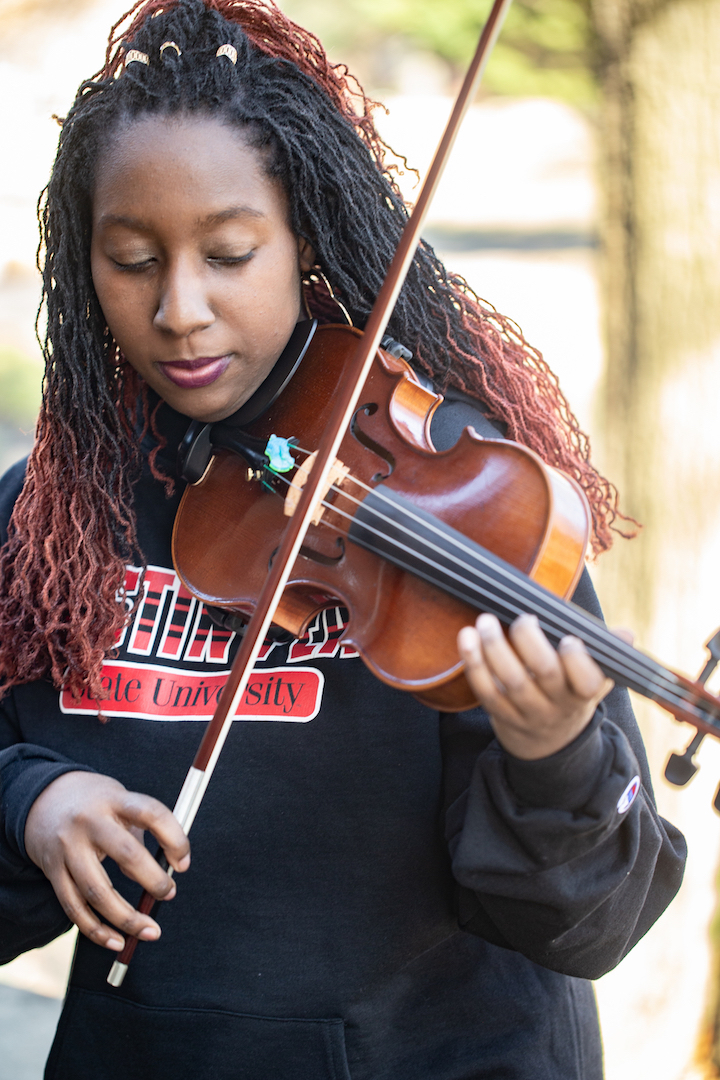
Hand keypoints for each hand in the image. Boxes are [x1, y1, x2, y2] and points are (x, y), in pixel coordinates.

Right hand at [25, 771, 189, 951]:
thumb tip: (162, 875)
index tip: (184, 863)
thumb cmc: (94, 803)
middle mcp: (90, 822)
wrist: (42, 799)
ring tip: (150, 930)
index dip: (174, 839)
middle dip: (154, 881)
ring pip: (98, 892)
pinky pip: (74, 908)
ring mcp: (68, 848)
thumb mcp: (119, 801)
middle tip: (168, 893)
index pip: (151, 814)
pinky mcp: (53, 871)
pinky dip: (97, 930)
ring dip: (127, 918)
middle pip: (126, 855)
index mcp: (114, 800)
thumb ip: (140, 832)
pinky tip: (117, 940)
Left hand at [457, 612, 614, 759]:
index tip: (569, 638)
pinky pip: (485, 690)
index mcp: (583, 693)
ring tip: (486, 621)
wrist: (547, 744)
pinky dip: (473, 663)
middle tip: (523, 618)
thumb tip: (626, 635)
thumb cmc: (571, 695)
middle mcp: (555, 706)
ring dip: (495, 648)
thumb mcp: (595, 680)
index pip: (587, 682)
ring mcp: (526, 712)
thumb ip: (607, 656)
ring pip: (510, 681)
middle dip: (531, 643)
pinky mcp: (499, 714)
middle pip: (544, 675)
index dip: (578, 661)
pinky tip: (467, 637)